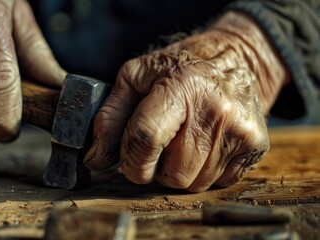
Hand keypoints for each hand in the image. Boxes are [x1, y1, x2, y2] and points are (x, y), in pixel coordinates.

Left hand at [84, 12, 288, 191]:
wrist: (235, 58)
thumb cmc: (178, 68)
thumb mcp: (135, 77)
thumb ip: (110, 117)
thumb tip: (96, 159)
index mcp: (180, 87)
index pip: (145, 139)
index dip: (131, 160)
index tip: (130, 161)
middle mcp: (215, 110)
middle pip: (171, 173)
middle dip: (157, 168)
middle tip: (163, 143)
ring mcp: (240, 131)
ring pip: (194, 184)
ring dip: (181, 170)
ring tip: (186, 140)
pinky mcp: (256, 146)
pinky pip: (218, 183)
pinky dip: (204, 170)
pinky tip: (207, 143)